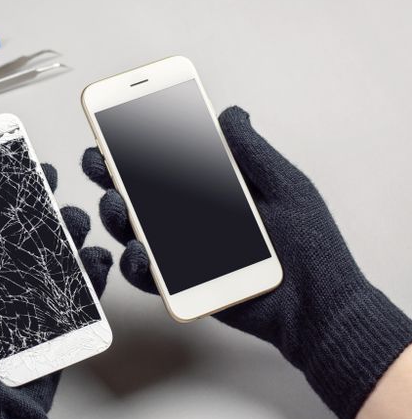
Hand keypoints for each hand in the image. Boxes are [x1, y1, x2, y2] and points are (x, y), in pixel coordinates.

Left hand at [0, 163, 112, 418]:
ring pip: (49, 261)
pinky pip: (74, 296)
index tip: (2, 168)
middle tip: (48, 178)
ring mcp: (25, 310)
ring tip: (76, 217)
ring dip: (65, 236)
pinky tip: (94, 257)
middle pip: (17, 239)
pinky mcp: (53, 330)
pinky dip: (88, 276)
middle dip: (34, 207)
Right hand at [82, 105, 411, 418]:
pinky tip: (139, 250)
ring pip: (133, 232)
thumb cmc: (311, 247)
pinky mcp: (181, 286)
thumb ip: (252, 152)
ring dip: (116, 216)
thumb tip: (230, 114)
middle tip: (98, 162)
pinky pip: (148, 276)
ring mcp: (181, 254)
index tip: (115, 127)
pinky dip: (136, 263)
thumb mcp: (283, 186)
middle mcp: (190, 220)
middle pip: (138, 194)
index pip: (166, 164)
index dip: (137, 146)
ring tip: (116, 203)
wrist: (321, 305)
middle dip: (111, 175)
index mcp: (212, 191)